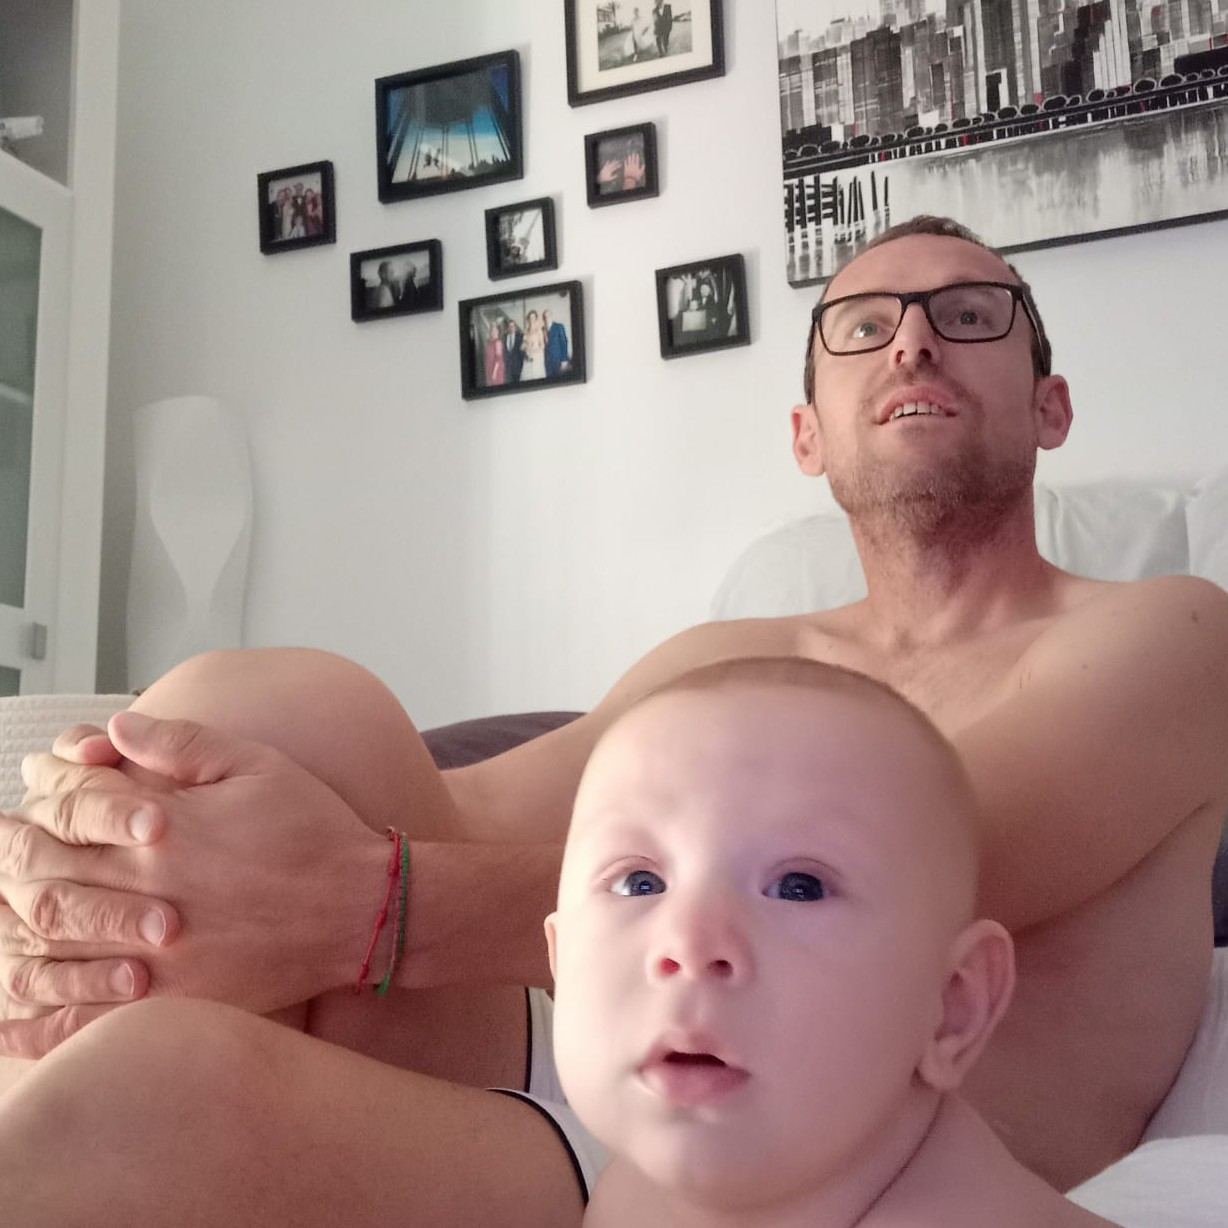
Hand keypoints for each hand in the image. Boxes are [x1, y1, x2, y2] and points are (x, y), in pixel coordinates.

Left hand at [0, 711, 386, 1057]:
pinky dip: (37, 1015)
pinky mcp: (171, 998)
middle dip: (8, 851)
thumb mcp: (257, 765)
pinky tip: (11, 1012)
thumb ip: (181, 744)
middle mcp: (148, 887)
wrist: (363, 909)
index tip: (34, 782)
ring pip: (50, 936)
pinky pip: (83, 1013)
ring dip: (10, 918)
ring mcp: (153, 950)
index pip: (74, 801)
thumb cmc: (314, 829)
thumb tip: (113, 728)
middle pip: (45, 868)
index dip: (47, 788)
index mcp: (165, 825)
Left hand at [596, 158, 622, 186]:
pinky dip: (607, 162)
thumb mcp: (610, 178)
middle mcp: (608, 168)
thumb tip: (617, 174)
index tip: (621, 164)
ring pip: (610, 164)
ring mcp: (606, 167)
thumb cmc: (605, 179)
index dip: (618, 166)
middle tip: (618, 161)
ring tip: (615, 159)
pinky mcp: (604, 167)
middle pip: (613, 165)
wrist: (600, 177)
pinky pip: (605, 164)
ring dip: (612, 161)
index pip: (615, 167)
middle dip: (616, 162)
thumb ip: (614, 176)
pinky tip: (608, 160)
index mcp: (610, 171)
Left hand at [622, 151, 645, 189]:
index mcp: (636, 166)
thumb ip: (642, 168)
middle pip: (633, 160)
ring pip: (629, 161)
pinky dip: (625, 162)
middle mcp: (632, 165)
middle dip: (633, 156)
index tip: (637, 154)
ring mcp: (629, 167)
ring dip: (629, 158)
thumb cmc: (636, 177)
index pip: (637, 160)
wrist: (630, 180)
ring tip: (629, 155)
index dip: (637, 157)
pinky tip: (625, 160)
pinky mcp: (626, 169)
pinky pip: (625, 164)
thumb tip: (644, 164)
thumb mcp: (641, 173)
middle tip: (633, 153)